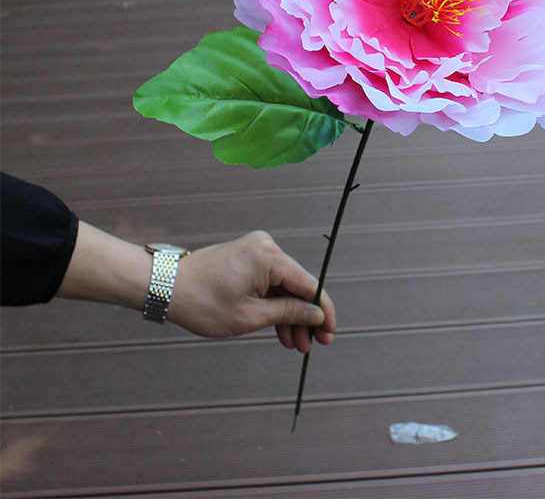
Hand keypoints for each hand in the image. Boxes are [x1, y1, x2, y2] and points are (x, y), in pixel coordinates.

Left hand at [168, 230, 335, 349]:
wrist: (166, 286)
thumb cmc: (203, 303)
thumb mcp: (250, 316)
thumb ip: (288, 313)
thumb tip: (317, 314)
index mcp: (270, 257)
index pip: (310, 285)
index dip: (323, 311)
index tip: (330, 334)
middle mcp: (267, 246)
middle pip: (298, 286)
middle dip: (305, 317)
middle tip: (312, 345)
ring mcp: (257, 249)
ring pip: (284, 286)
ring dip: (290, 314)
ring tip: (295, 344)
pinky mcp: (248, 256)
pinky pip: (270, 281)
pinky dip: (274, 303)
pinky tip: (281, 329)